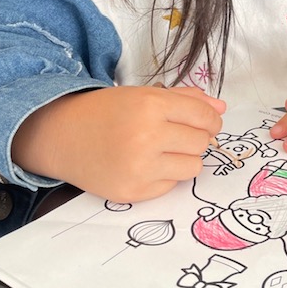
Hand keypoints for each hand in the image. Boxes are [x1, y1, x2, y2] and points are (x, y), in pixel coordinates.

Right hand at [12, 85, 225, 202]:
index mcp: (152, 105)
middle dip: (196, 137)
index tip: (206, 122)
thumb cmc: (109, 111)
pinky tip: (146, 164)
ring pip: (193, 166)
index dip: (211, 120)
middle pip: (202, 142)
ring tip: (163, 150)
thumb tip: (222, 108)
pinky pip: (172, 185)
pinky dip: (166, 175)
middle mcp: (147, 136)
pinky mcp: (132, 192)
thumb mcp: (146, 95)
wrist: (64, 136)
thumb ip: (187, 100)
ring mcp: (139, 167)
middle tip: (176, 134)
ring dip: (185, 158)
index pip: (205, 116)